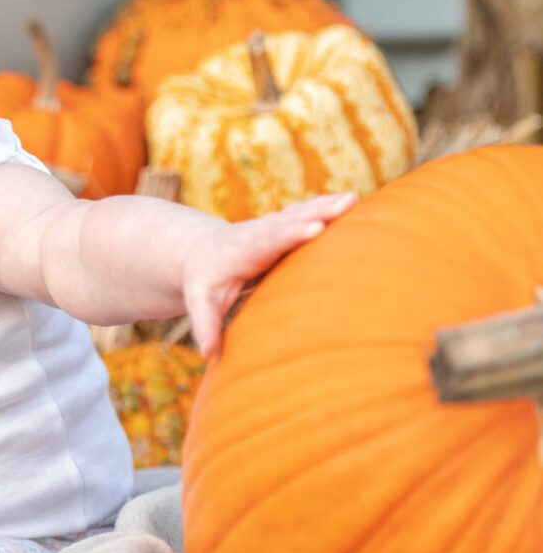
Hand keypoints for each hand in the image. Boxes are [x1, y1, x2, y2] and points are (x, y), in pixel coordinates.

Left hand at [182, 192, 355, 357]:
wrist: (201, 252)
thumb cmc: (204, 282)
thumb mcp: (200, 303)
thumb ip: (204, 324)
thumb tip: (209, 353)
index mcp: (240, 252)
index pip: (266, 243)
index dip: (289, 235)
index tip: (313, 229)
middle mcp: (257, 233)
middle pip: (287, 222)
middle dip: (314, 214)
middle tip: (342, 206)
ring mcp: (270, 227)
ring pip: (298, 213)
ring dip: (324, 206)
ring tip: (353, 199)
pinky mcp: (281, 225)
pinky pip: (304, 213)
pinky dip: (325, 206)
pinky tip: (350, 200)